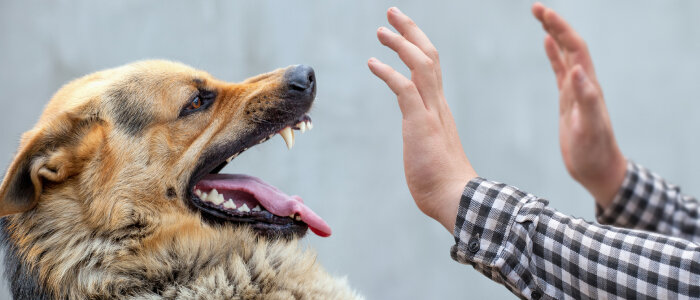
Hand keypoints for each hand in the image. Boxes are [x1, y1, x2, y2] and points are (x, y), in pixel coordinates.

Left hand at [368, 7, 476, 231]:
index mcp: (439, 109)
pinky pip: (404, 88)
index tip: (403, 33)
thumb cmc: (443, 183)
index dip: (417, 46)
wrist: (456, 198)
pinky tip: (372, 62)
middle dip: (411, 31)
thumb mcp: (430, 152)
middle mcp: (438, 104)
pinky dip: (388, 72)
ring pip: (420, 64)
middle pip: (429, 56)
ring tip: (381, 30)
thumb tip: (420, 145)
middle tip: (393, 14)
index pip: (431, 68)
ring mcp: (431, 112)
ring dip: (401, 43)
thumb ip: (425, 140)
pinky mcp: (420, 123)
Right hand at [532, 3, 626, 208]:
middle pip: (570, 45)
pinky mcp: (568, 100)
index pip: (575, 48)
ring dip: (554, 34)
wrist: (598, 169)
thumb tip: (577, 69)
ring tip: (540, 17)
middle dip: (554, 24)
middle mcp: (584, 83)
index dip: (560, 28)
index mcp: (588, 85)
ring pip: (565, 54)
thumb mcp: (589, 127)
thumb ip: (586, 98)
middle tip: (535, 7)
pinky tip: (546, 44)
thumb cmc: (594, 152)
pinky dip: (553, 54)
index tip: (543, 13)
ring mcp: (576, 90)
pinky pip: (560, 70)